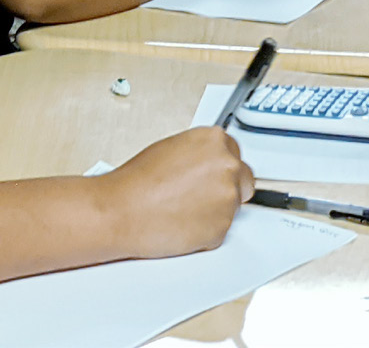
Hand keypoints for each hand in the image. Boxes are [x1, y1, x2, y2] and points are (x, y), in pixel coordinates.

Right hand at [103, 127, 253, 258]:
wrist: (125, 209)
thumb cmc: (139, 180)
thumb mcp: (172, 148)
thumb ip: (200, 153)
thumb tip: (207, 163)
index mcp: (214, 140)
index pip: (235, 152)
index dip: (222, 165)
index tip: (213, 173)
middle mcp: (228, 166)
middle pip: (244, 179)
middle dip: (227, 186)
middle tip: (201, 193)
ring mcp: (228, 198)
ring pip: (233, 206)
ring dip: (216, 208)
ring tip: (183, 207)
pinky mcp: (223, 229)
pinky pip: (221, 229)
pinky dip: (207, 229)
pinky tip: (183, 221)